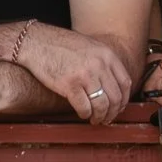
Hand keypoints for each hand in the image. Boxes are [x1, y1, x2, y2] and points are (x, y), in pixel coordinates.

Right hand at [7, 25, 132, 122]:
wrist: (36, 42)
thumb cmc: (59, 45)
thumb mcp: (88, 46)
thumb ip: (102, 62)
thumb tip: (111, 84)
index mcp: (106, 54)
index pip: (125, 82)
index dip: (124, 100)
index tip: (118, 107)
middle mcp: (99, 64)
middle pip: (115, 97)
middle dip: (112, 112)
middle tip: (107, 118)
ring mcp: (85, 75)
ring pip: (102, 105)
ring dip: (100, 116)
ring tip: (95, 119)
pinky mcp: (69, 85)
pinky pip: (84, 107)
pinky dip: (85, 114)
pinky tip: (83, 114)